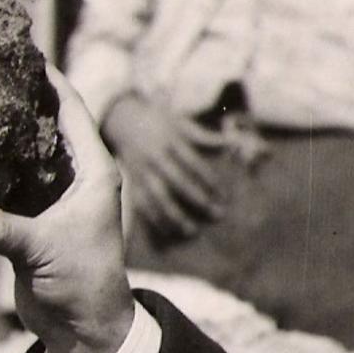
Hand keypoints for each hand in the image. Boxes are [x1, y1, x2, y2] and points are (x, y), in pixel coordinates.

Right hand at [0, 67, 136, 352]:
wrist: (84, 330)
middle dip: (18, 100)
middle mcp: (76, 177)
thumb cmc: (81, 284)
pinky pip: (7, 182)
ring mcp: (54, 198)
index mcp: (93, 172)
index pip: (72, 112)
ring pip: (23, 153)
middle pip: (44, 126)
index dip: (50, 81)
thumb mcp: (39, 250)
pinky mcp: (32, 219)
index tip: (23, 51)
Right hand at [101, 95, 226, 241]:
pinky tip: (167, 232)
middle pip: (178, 182)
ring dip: (174, 216)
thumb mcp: (181, 123)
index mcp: (170, 142)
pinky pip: (142, 205)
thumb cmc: (159, 122)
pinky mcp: (132, 182)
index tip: (223, 195)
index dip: (209, 180)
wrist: (122, 120)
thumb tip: (231, 142)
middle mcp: (155, 158)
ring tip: (191, 231)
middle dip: (198, 200)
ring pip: (158, 198)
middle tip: (217, 215)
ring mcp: (142, 172)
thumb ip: (204, 136)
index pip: (193, 164)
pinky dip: (154, 220)